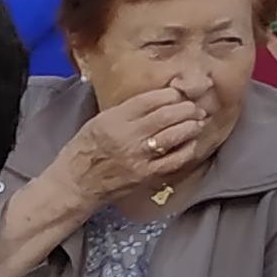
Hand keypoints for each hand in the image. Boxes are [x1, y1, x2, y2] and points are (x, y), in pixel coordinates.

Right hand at [57, 72, 217, 208]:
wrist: (76, 183)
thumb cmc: (84, 150)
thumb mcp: (99, 121)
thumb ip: (125, 111)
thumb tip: (156, 102)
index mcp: (114, 119)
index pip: (149, 100)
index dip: (169, 94)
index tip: (179, 93)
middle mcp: (128, 136)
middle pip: (166, 116)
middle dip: (186, 109)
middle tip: (196, 107)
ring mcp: (139, 157)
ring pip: (173, 136)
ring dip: (190, 126)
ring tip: (199, 121)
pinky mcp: (146, 175)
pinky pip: (173, 160)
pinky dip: (186, 150)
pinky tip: (191, 143)